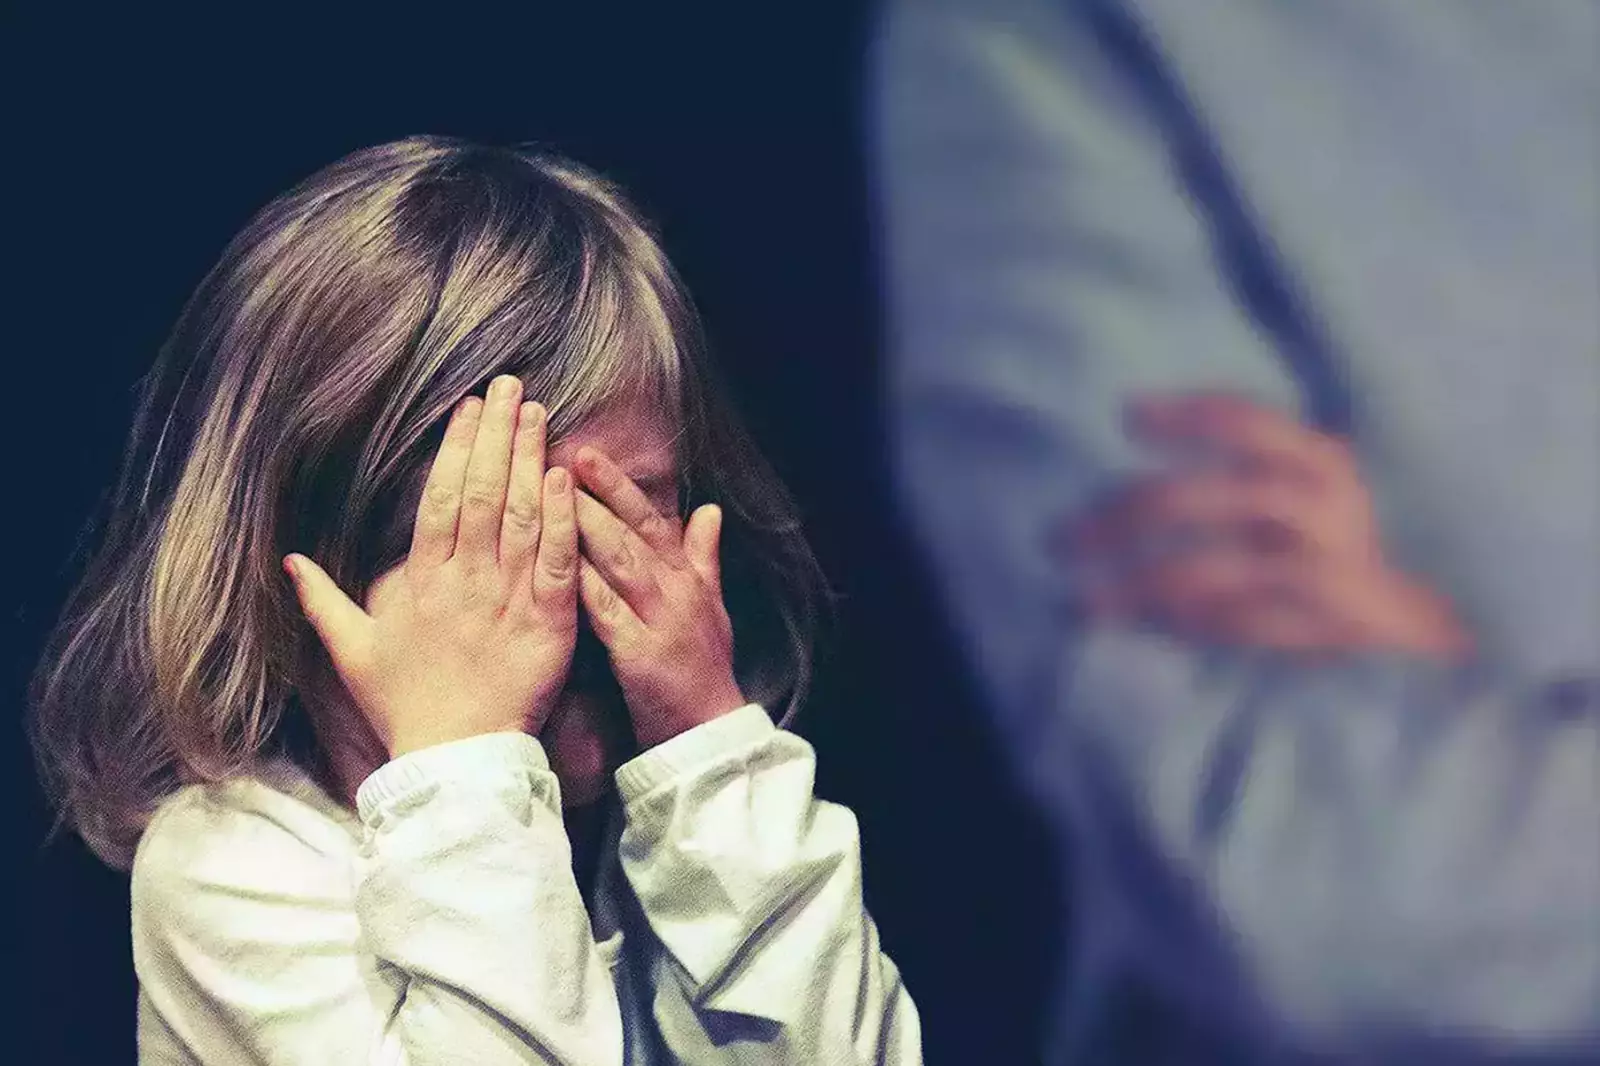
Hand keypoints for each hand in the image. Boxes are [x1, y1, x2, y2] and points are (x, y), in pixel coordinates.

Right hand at [284, 375, 580, 756]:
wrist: (455, 761)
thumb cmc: (405, 708)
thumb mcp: (354, 652)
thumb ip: (324, 602)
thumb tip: (291, 560)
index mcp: (422, 581)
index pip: (441, 498)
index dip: (456, 448)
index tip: (469, 407)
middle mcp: (465, 581)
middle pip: (483, 493)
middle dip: (497, 434)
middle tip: (512, 385)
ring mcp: (507, 599)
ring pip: (521, 516)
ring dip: (530, 458)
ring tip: (539, 412)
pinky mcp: (548, 623)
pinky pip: (557, 561)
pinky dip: (561, 518)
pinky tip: (564, 476)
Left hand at [571, 447, 744, 748]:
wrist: (709, 735)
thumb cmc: (703, 672)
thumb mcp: (710, 608)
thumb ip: (703, 557)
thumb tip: (710, 509)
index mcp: (686, 577)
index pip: (649, 519)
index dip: (617, 485)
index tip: (585, 452)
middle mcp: (675, 590)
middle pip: (632, 530)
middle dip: (596, 491)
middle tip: (558, 453)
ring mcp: (660, 620)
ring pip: (620, 561)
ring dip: (586, 524)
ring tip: (551, 492)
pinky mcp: (642, 654)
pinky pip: (607, 611)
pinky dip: (582, 584)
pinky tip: (553, 563)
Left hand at [1059, 393, 1473, 661]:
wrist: (1431, 635)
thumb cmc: (1336, 559)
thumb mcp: (1300, 501)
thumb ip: (1239, 478)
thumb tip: (1125, 471)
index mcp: (1321, 462)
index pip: (1248, 420)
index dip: (1186, 413)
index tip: (1127, 416)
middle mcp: (1328, 506)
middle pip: (1208, 497)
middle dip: (1125, 515)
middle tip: (1061, 540)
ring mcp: (1329, 567)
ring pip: (1212, 566)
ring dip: (1140, 583)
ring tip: (1085, 601)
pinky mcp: (1329, 625)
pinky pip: (1239, 622)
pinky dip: (1191, 624)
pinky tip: (1150, 628)